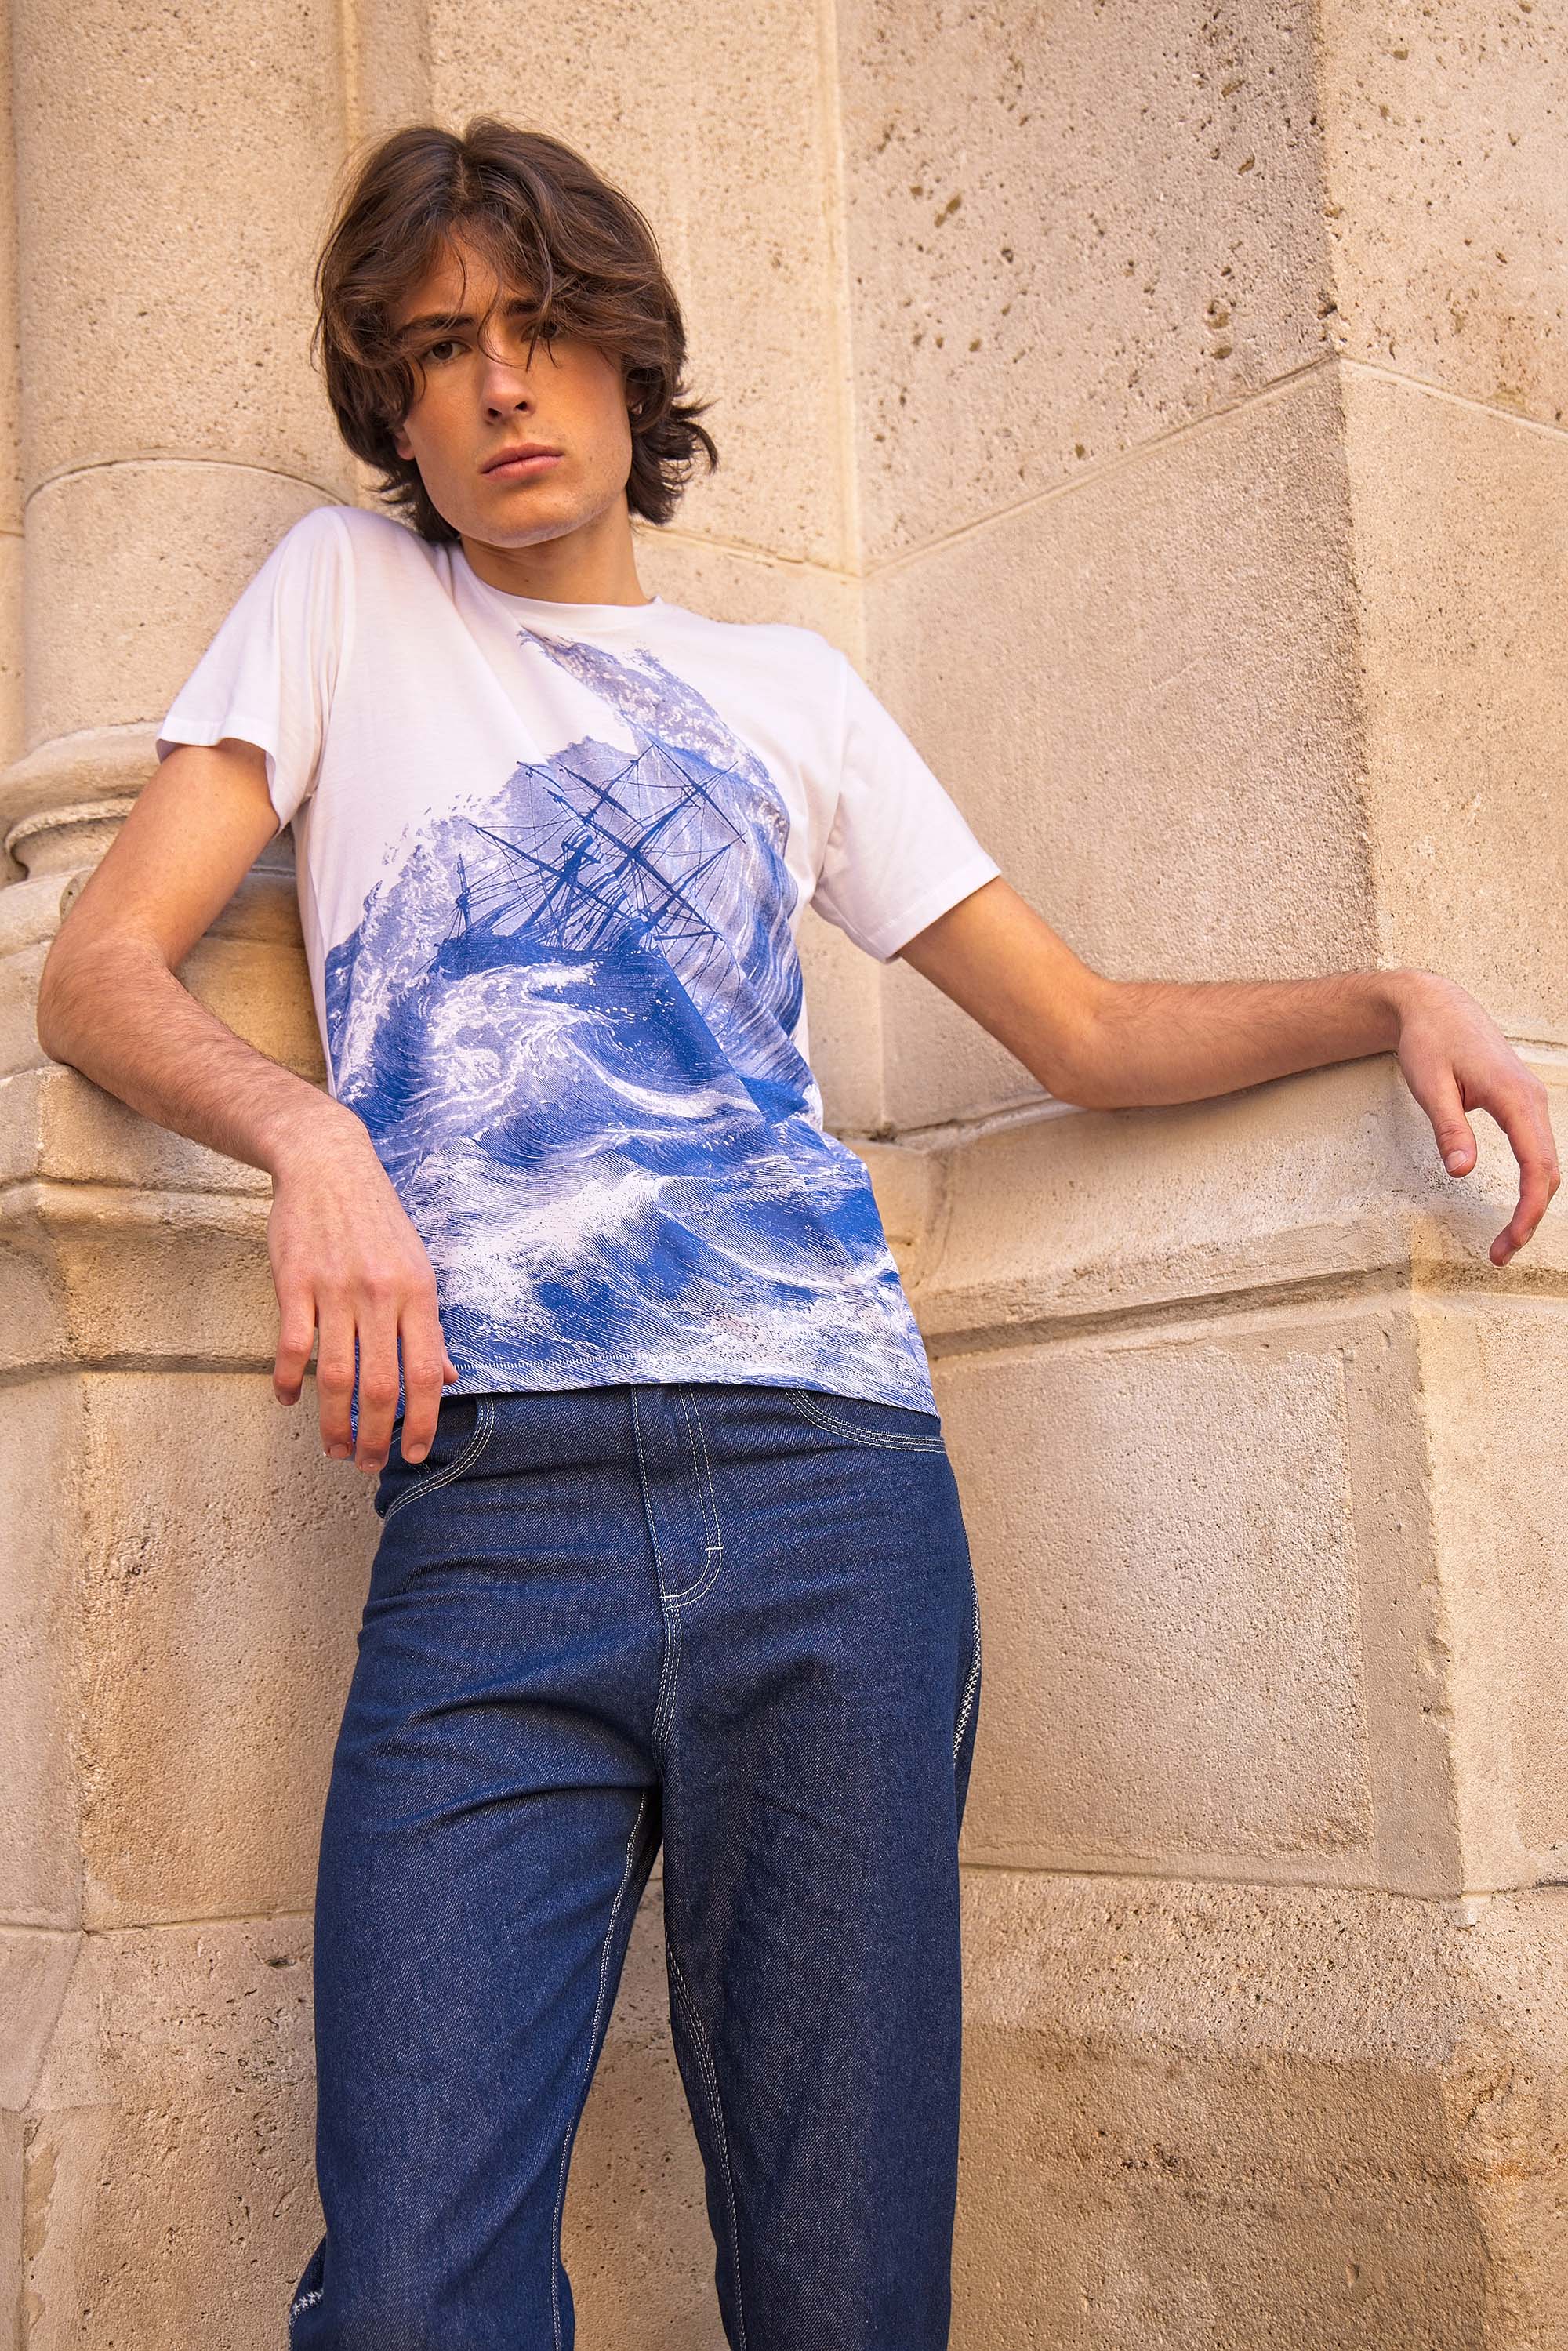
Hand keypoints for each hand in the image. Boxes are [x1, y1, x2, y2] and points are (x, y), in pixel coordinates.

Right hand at [265, 1109, 459, 1473]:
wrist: (329, 1165)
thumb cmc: (378, 1222)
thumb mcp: (418, 1268)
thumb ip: (428, 1327)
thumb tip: (449, 1377)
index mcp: (420, 1294)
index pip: (427, 1373)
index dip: (422, 1421)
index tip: (414, 1454)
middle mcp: (382, 1295)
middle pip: (381, 1385)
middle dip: (376, 1436)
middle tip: (367, 1465)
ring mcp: (337, 1289)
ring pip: (335, 1376)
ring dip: (333, 1422)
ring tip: (333, 1448)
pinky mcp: (296, 1282)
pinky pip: (293, 1346)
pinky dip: (289, 1381)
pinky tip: (288, 1400)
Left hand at [1394, 973, 1559, 1264]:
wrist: (1435, 1005)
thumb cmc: (1429, 1041)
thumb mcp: (1429, 1085)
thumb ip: (1448, 1129)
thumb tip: (1461, 1172)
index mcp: (1514, 1097)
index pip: (1536, 1166)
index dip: (1527, 1211)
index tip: (1507, 1244)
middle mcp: (1532, 1099)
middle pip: (1548, 1171)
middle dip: (1529, 1217)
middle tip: (1499, 1254)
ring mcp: (1531, 1100)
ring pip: (1546, 1162)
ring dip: (1532, 1202)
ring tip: (1504, 1239)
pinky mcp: (1521, 1103)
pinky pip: (1537, 1149)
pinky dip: (1531, 1181)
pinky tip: (1516, 1203)